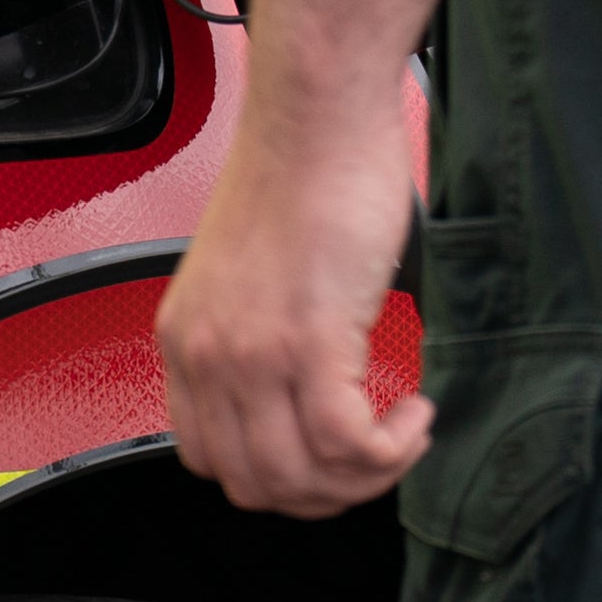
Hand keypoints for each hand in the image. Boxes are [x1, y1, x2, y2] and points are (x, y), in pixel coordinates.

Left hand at [160, 85, 433, 514]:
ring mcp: (253, 353)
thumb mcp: (249, 271)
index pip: (211, 459)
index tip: (327, 455)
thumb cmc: (302, 167)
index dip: (279, 475)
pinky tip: (413, 414)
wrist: (320, 110)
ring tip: (401, 434)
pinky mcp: (309, 340)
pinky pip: (347, 443)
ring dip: (365, 476)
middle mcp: (207, 355)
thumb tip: (301, 395)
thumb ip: (255, 336)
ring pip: (302, 477)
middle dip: (327, 492)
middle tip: (375, 458)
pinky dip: (390, 449)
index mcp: (187, 339)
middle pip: (257, 484)